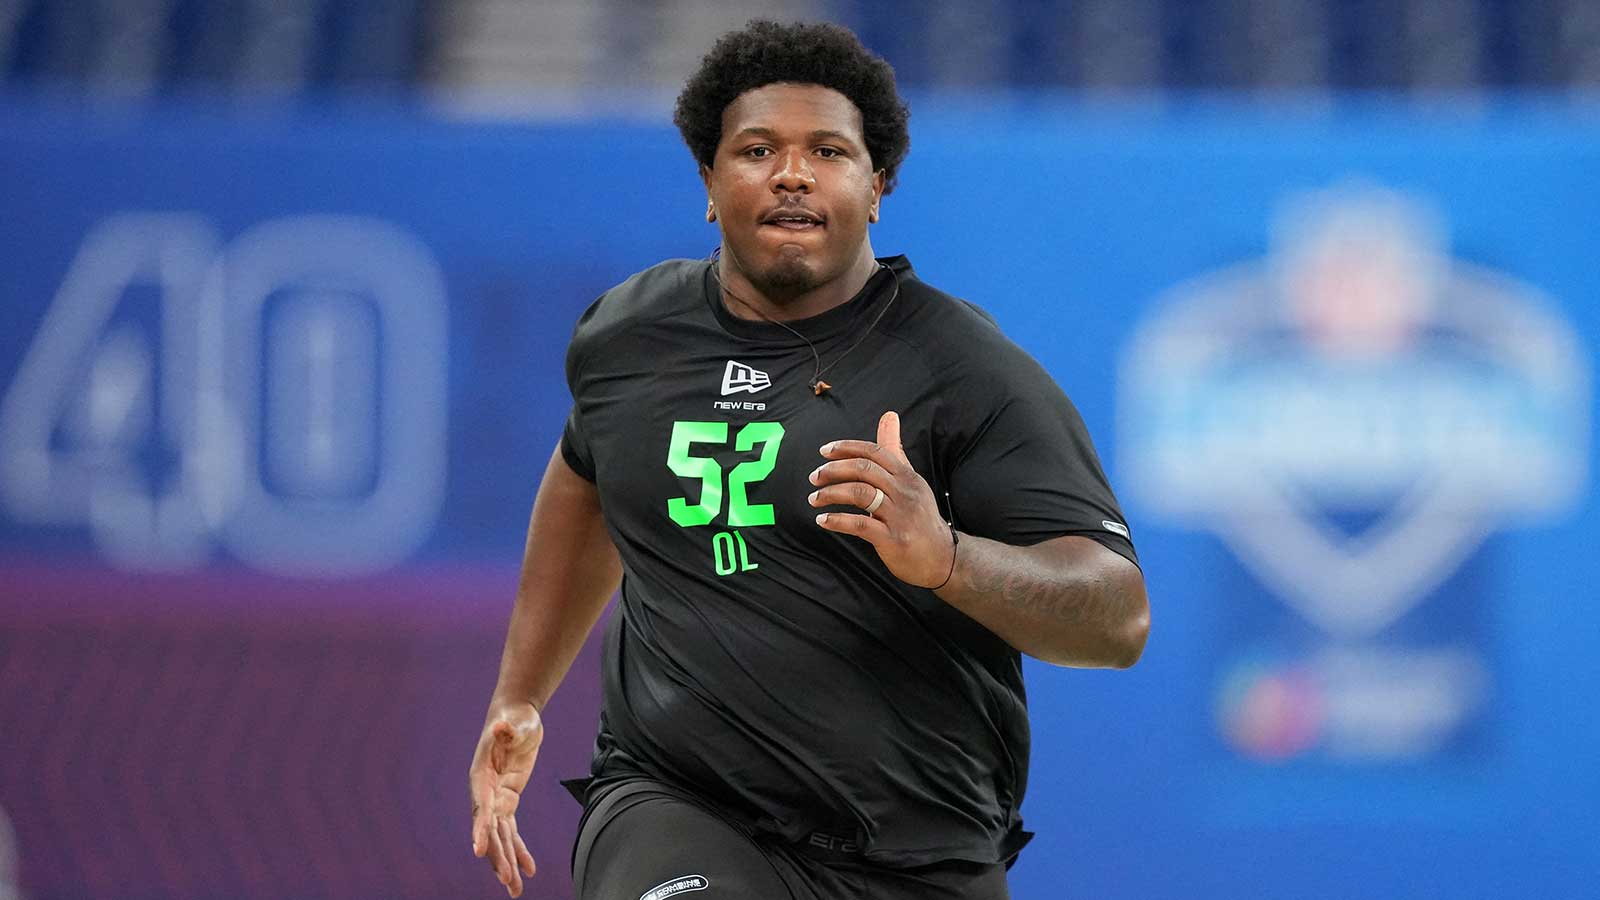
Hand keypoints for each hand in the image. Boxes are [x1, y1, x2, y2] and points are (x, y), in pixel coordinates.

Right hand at [468, 701, 541, 896]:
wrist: (516, 717)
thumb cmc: (513, 718)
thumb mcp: (514, 722)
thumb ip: (508, 729)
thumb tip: (502, 727)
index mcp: (481, 776)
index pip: (480, 807)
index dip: (480, 829)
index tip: (479, 851)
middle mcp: (485, 792)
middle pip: (490, 830)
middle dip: (498, 857)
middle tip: (508, 881)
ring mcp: (497, 799)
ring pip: (500, 837)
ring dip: (507, 862)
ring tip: (515, 889)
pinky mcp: (508, 800)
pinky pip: (511, 830)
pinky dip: (519, 849)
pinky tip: (529, 868)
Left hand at [809, 410, 955, 588]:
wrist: (942, 558)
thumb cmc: (920, 517)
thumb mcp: (910, 480)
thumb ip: (894, 451)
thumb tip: (888, 415)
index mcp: (907, 476)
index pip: (875, 452)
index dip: (847, 448)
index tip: (824, 451)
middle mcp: (905, 492)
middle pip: (865, 470)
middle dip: (834, 470)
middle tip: (814, 476)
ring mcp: (900, 516)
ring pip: (860, 494)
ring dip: (831, 494)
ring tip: (814, 499)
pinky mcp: (894, 539)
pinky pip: (861, 525)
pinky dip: (838, 521)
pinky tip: (823, 520)